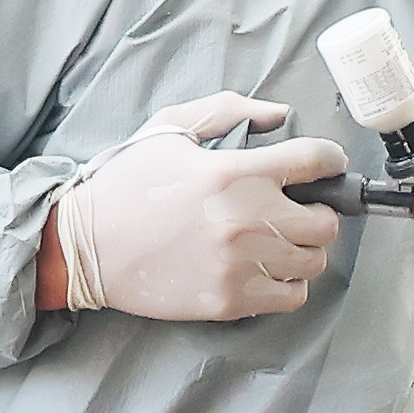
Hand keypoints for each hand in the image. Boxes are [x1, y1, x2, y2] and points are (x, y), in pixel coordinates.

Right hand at [52, 92, 348, 320]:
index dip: (328, 160)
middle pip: (325, 222)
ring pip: (314, 262)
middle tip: (299, 208)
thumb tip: (281, 114)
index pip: (313, 161)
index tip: (325, 165)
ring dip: (304, 249)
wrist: (85, 244)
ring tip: (280, 240)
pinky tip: (267, 269)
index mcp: (232, 173)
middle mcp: (244, 220)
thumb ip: (228, 111)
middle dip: (318, 211)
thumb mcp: (169, 128)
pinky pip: (292, 296)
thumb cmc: (127, 183)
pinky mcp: (231, 300)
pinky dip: (289, 283)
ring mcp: (239, 265)